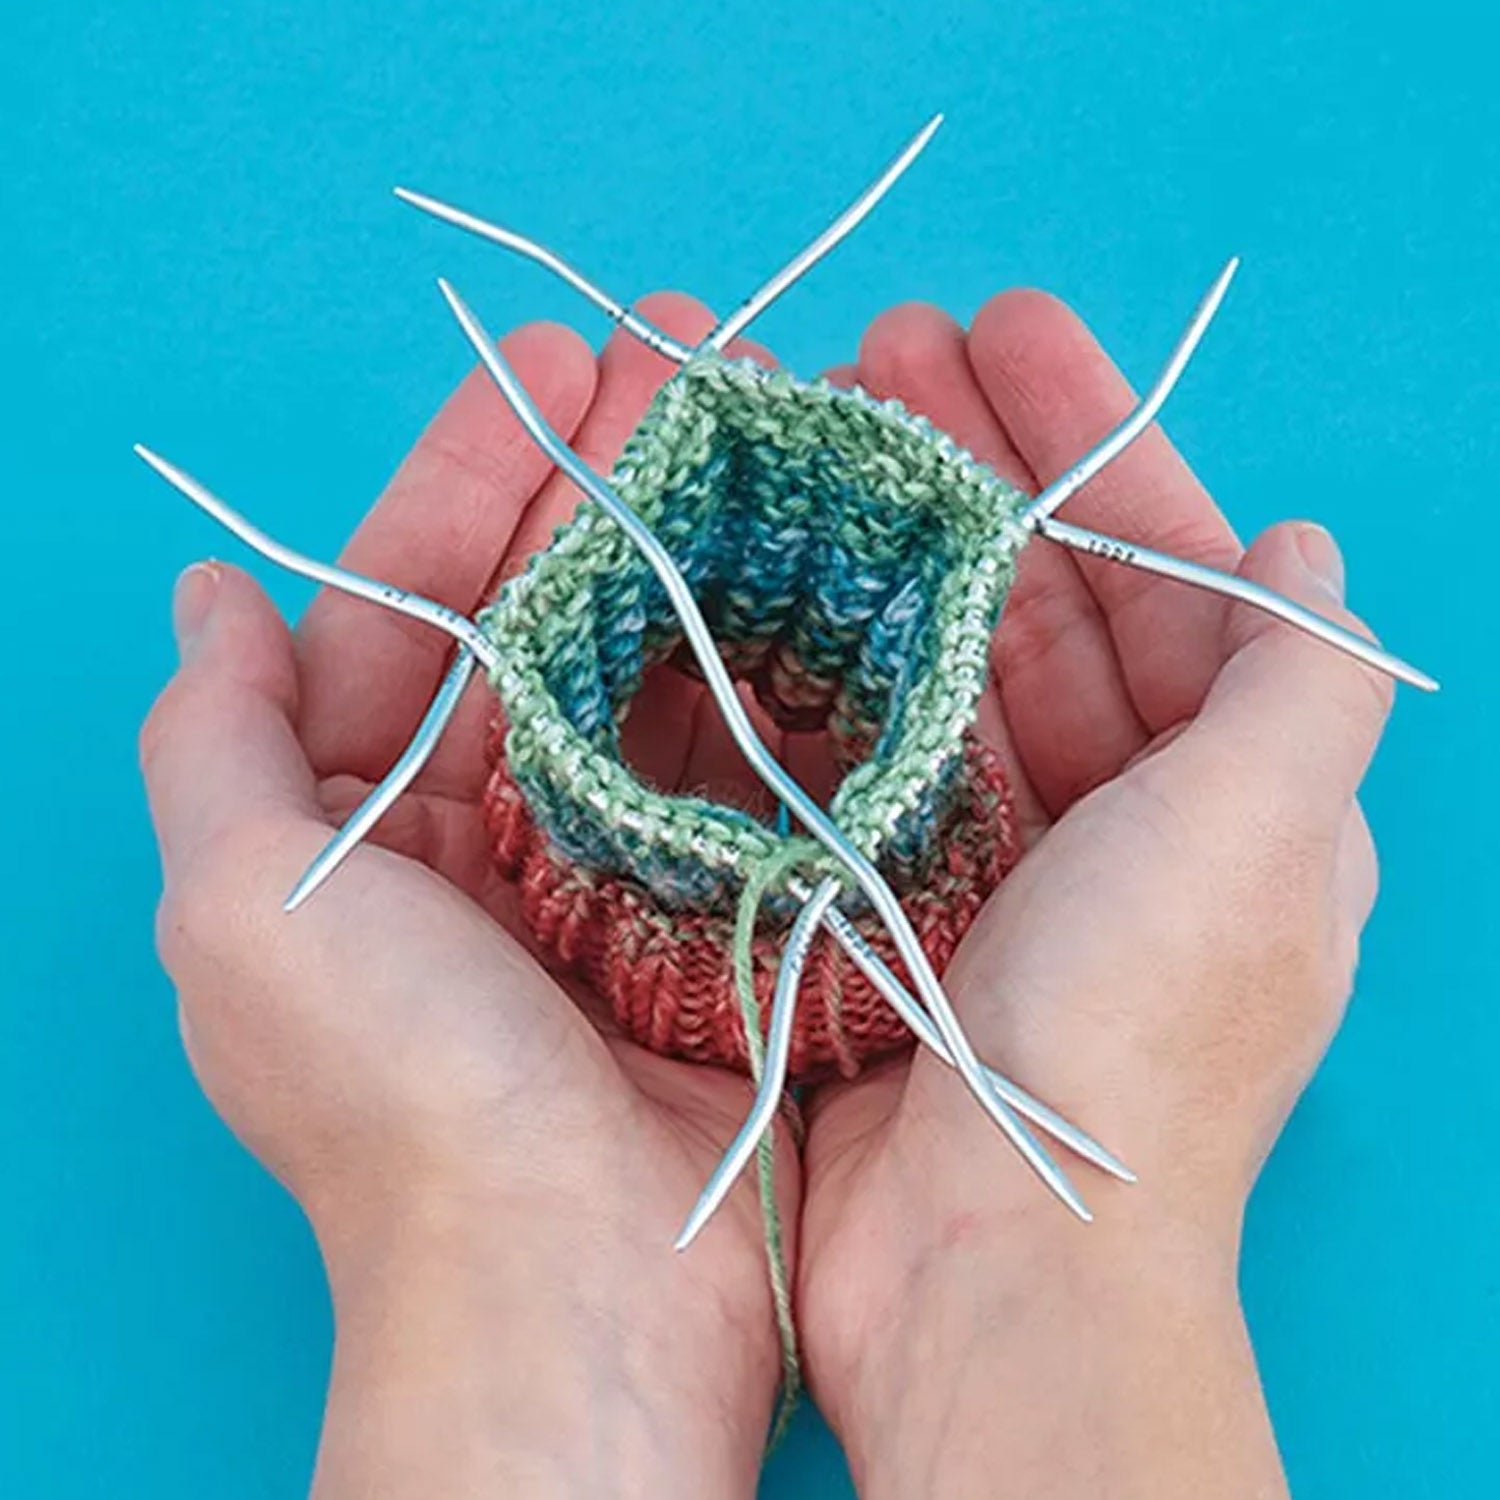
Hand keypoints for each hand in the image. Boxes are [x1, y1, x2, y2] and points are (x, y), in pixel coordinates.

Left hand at [139, 295, 796, 1498]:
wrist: (580, 1293)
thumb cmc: (397, 1101)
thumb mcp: (243, 910)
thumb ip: (215, 746)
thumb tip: (204, 597)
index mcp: (382, 815)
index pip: (425, 599)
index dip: (479, 472)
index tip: (552, 361)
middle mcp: (510, 824)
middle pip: (561, 610)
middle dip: (612, 474)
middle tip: (684, 345)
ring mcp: (637, 859)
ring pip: (667, 662)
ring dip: (707, 542)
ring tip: (766, 423)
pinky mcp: (739, 902)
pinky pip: (759, 755)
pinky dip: (786, 660)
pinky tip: (827, 569)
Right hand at [796, 294, 1391, 1497]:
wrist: (991, 1262)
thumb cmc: (1140, 1040)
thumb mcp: (1263, 837)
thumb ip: (1305, 682)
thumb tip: (1313, 548)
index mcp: (1228, 790)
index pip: (1164, 569)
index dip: (1090, 442)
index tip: (1004, 330)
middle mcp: (1116, 818)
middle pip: (1036, 597)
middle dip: (967, 468)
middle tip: (874, 348)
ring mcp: (991, 860)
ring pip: (936, 661)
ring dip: (881, 547)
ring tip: (806, 430)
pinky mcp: (885, 902)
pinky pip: (858, 751)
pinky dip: (819, 665)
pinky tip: (762, 580)